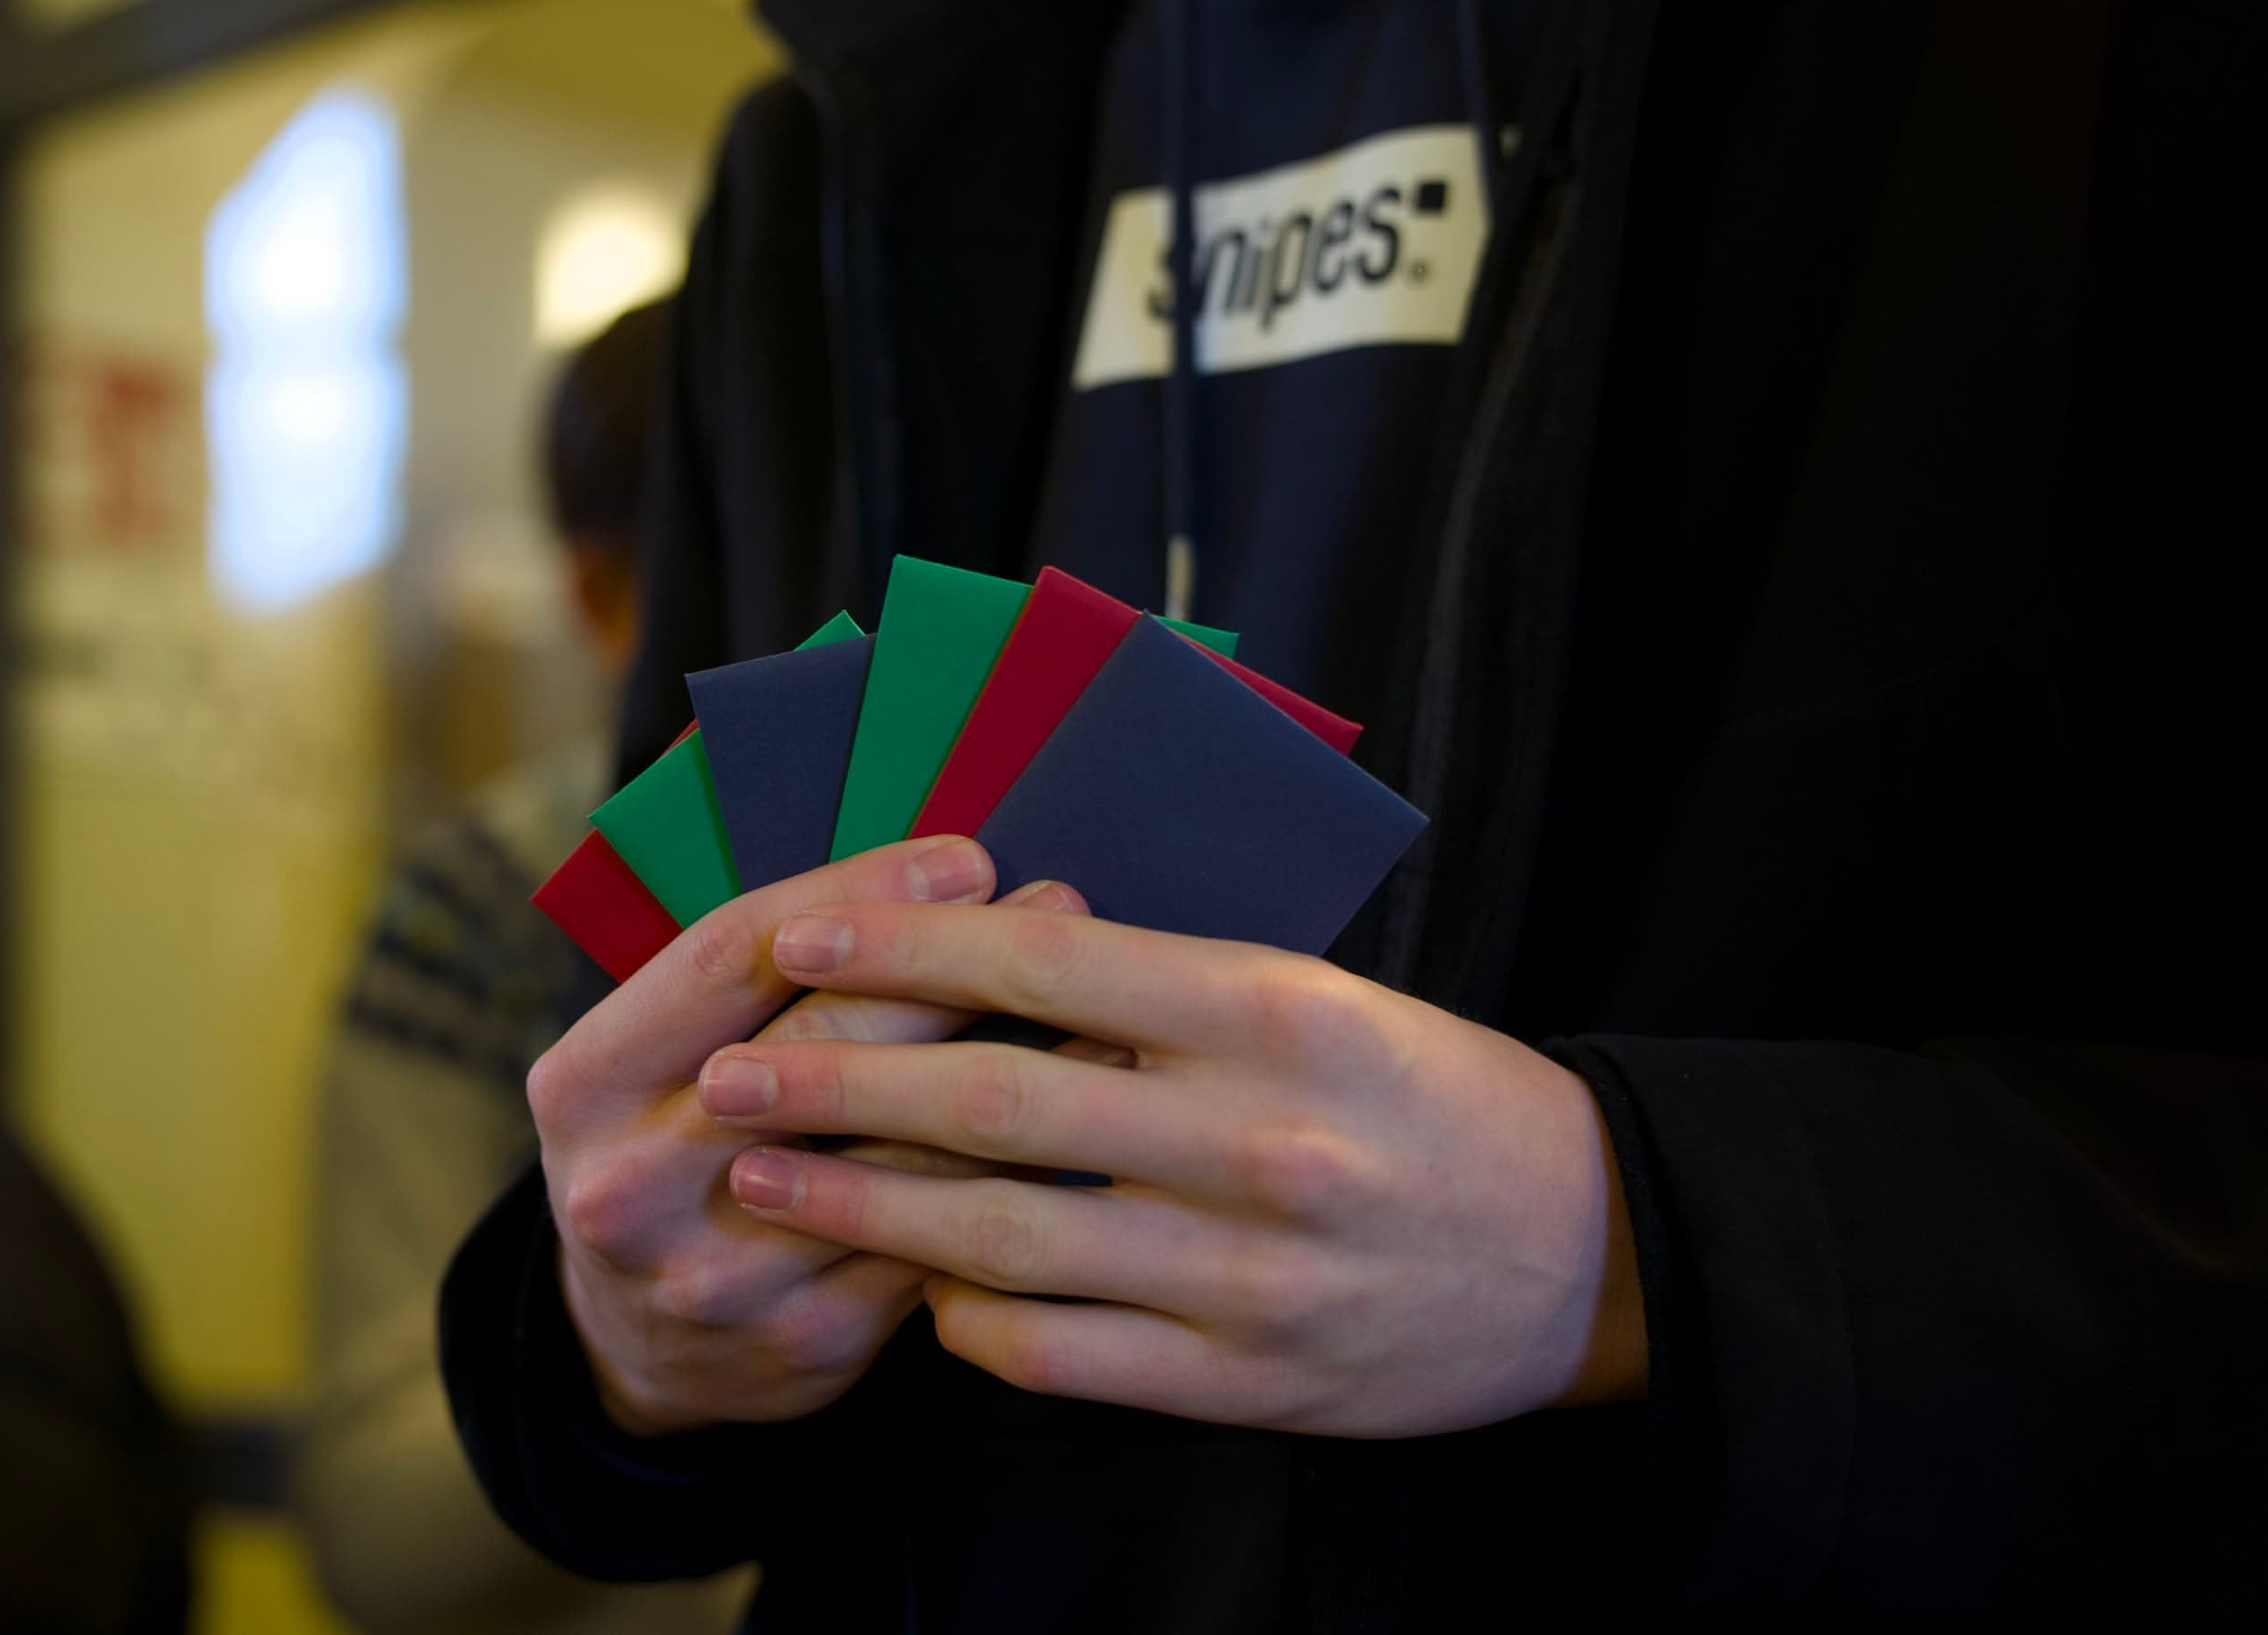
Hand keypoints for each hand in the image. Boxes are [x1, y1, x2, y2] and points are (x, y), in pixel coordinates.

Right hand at [527, 835, 1102, 1436]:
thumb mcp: (652, 1058)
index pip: (731, 958)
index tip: (968, 857)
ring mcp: (720, 1273)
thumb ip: (752, 980)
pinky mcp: (805, 1340)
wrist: (633, 1347)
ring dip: (1016, 1067)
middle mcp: (635, 1183)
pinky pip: (937, 1241)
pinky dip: (1018, 1172)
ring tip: (1107, 1002)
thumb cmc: (673, 1144)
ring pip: (898, 1153)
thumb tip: (928, 878)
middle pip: (822, 1048)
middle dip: (953, 967)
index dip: (857, 896)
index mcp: (585, 1084)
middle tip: (1058, 910)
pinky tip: (1083, 1122)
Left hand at [690, 886, 1647, 1437]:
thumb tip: (994, 962)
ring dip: (866, 1206)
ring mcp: (1249, 1273)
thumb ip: (1165, 993)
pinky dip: (970, 1321)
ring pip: (1009, 1239)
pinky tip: (914, 1287)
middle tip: (730, 1070)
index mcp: (1273, 1011)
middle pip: (998, 1101)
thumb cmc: (1433, 1097)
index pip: (1044, 956)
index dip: (903, 945)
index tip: (801, 935)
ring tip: (764, 1175)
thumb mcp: (1320, 1001)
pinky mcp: (1249, 1384)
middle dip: (839, 1083)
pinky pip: (1064, 1355)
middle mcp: (1257, 1138)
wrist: (1586, 1248)